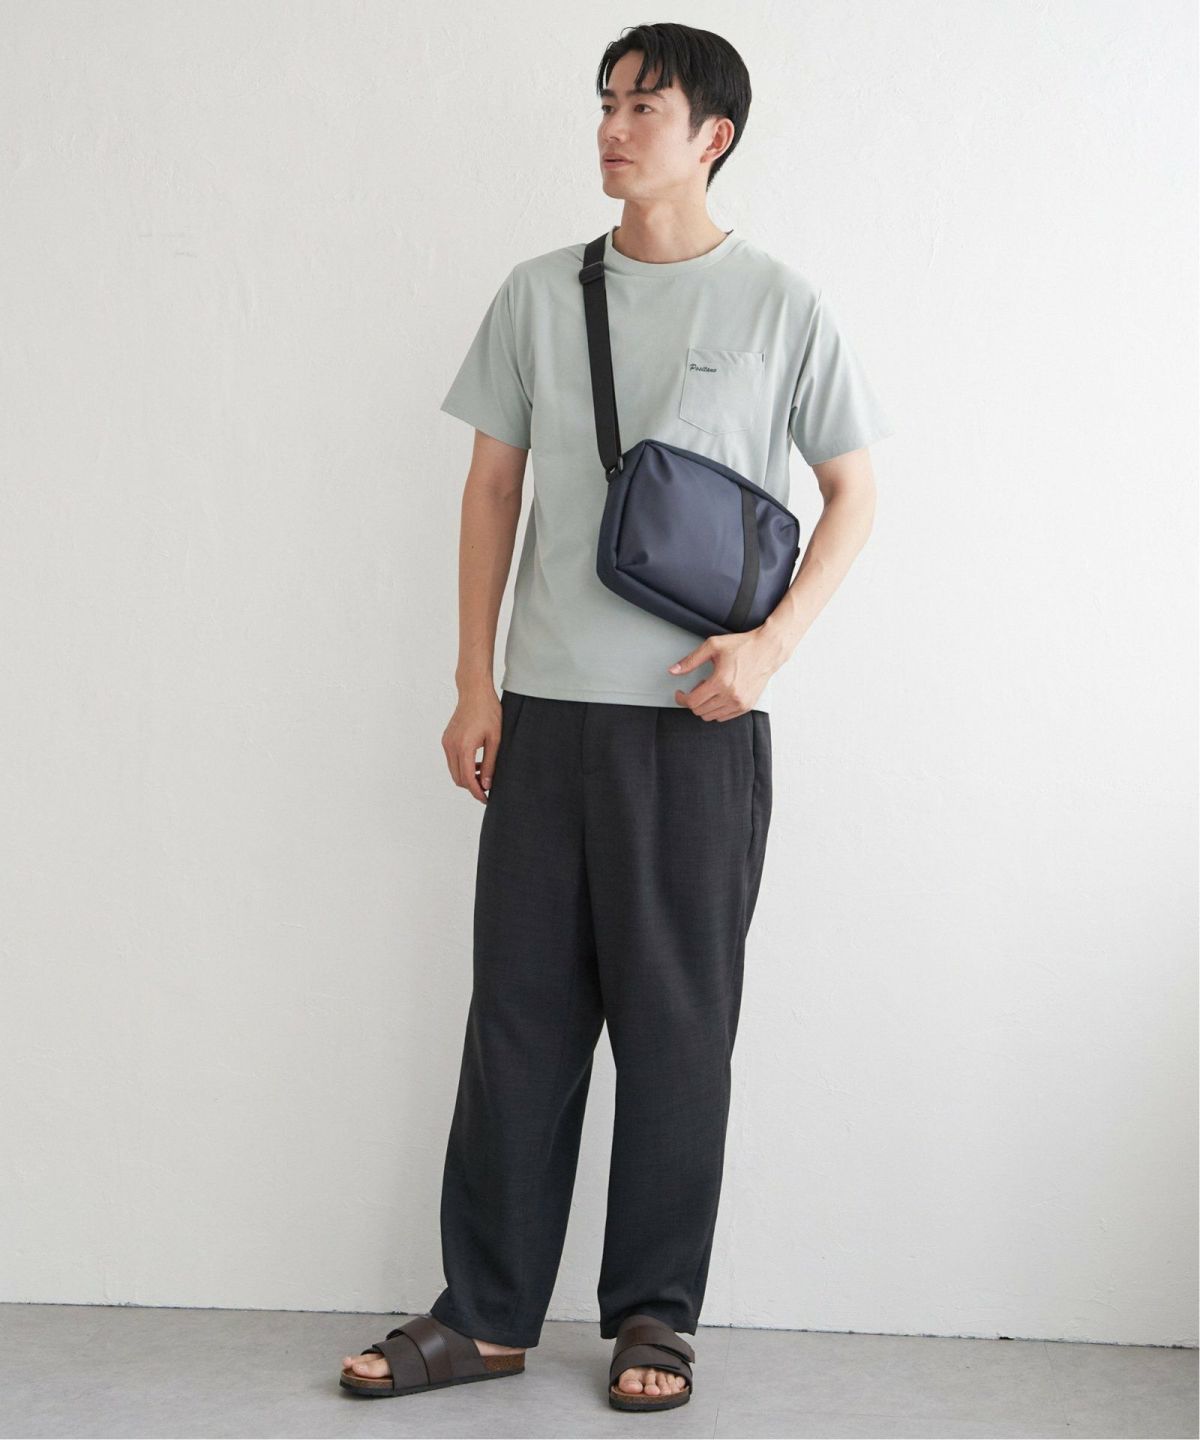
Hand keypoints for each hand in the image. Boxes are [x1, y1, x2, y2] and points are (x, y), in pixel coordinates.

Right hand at [442, 686, 501, 803]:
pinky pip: (452, 760)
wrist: (474, 692)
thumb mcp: (495, 739)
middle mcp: (451, 746)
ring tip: (484, 773)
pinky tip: (476, 762)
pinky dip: (462, 766)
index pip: (468, 779)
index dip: (477, 792)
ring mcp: (446, 742)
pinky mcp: (446, 739)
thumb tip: (487, 784)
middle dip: (472, 787)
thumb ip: (490, 764)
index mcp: (464, 747)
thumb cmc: (489, 712)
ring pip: (454, 771)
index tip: (486, 799)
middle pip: (458, 778)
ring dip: (467, 776)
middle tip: (487, 788)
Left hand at [668, 626, 789, 719]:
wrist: (767, 650)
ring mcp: (740, 703)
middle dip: (692, 701)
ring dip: (704, 706)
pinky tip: (719, 695)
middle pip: (700, 711)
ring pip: (711, 716)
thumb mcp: (713, 646)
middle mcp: (731, 695)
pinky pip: (723, 717)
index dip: (681, 699)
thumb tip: (673, 671)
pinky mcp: (747, 706)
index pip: (693, 701)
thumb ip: (690, 660)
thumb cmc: (742, 646)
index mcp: (721, 681)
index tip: (679, 693)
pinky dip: (716, 710)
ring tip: (709, 689)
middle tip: (696, 687)